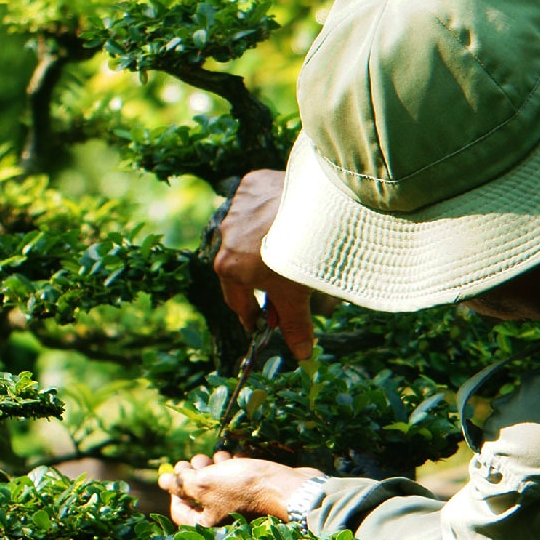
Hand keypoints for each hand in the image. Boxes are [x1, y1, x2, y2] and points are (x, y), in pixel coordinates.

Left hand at [158, 451, 320, 527]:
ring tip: (222, 457)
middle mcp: (223, 519)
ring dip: (216, 465)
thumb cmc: (245, 488)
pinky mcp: (255, 492)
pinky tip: (240, 458)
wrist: (290, 488)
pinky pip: (238, 477)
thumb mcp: (205, 483)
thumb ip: (181, 483)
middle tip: (200, 460)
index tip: (180, 473)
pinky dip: (235, 465)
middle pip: (199, 494)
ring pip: (218, 481)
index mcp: (207, 525)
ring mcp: (240, 505)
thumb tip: (164, 481)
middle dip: (197, 472)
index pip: (179, 510)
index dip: (175, 488)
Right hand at [214, 169, 316, 359]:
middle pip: (243, 265)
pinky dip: (272, 209)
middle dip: (261, 278)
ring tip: (290, 246)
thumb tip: (302, 355)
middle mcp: (225, 235)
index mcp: (228, 267)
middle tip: (282, 286)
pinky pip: (260, 201)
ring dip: (266, 240)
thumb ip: (296, 324)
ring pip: (251, 229)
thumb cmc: (299, 254)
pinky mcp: (253, 183)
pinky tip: (289, 214)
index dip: (252, 315)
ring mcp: (237, 206)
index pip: (238, 300)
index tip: (260, 323)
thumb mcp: (297, 294)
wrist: (314, 205)